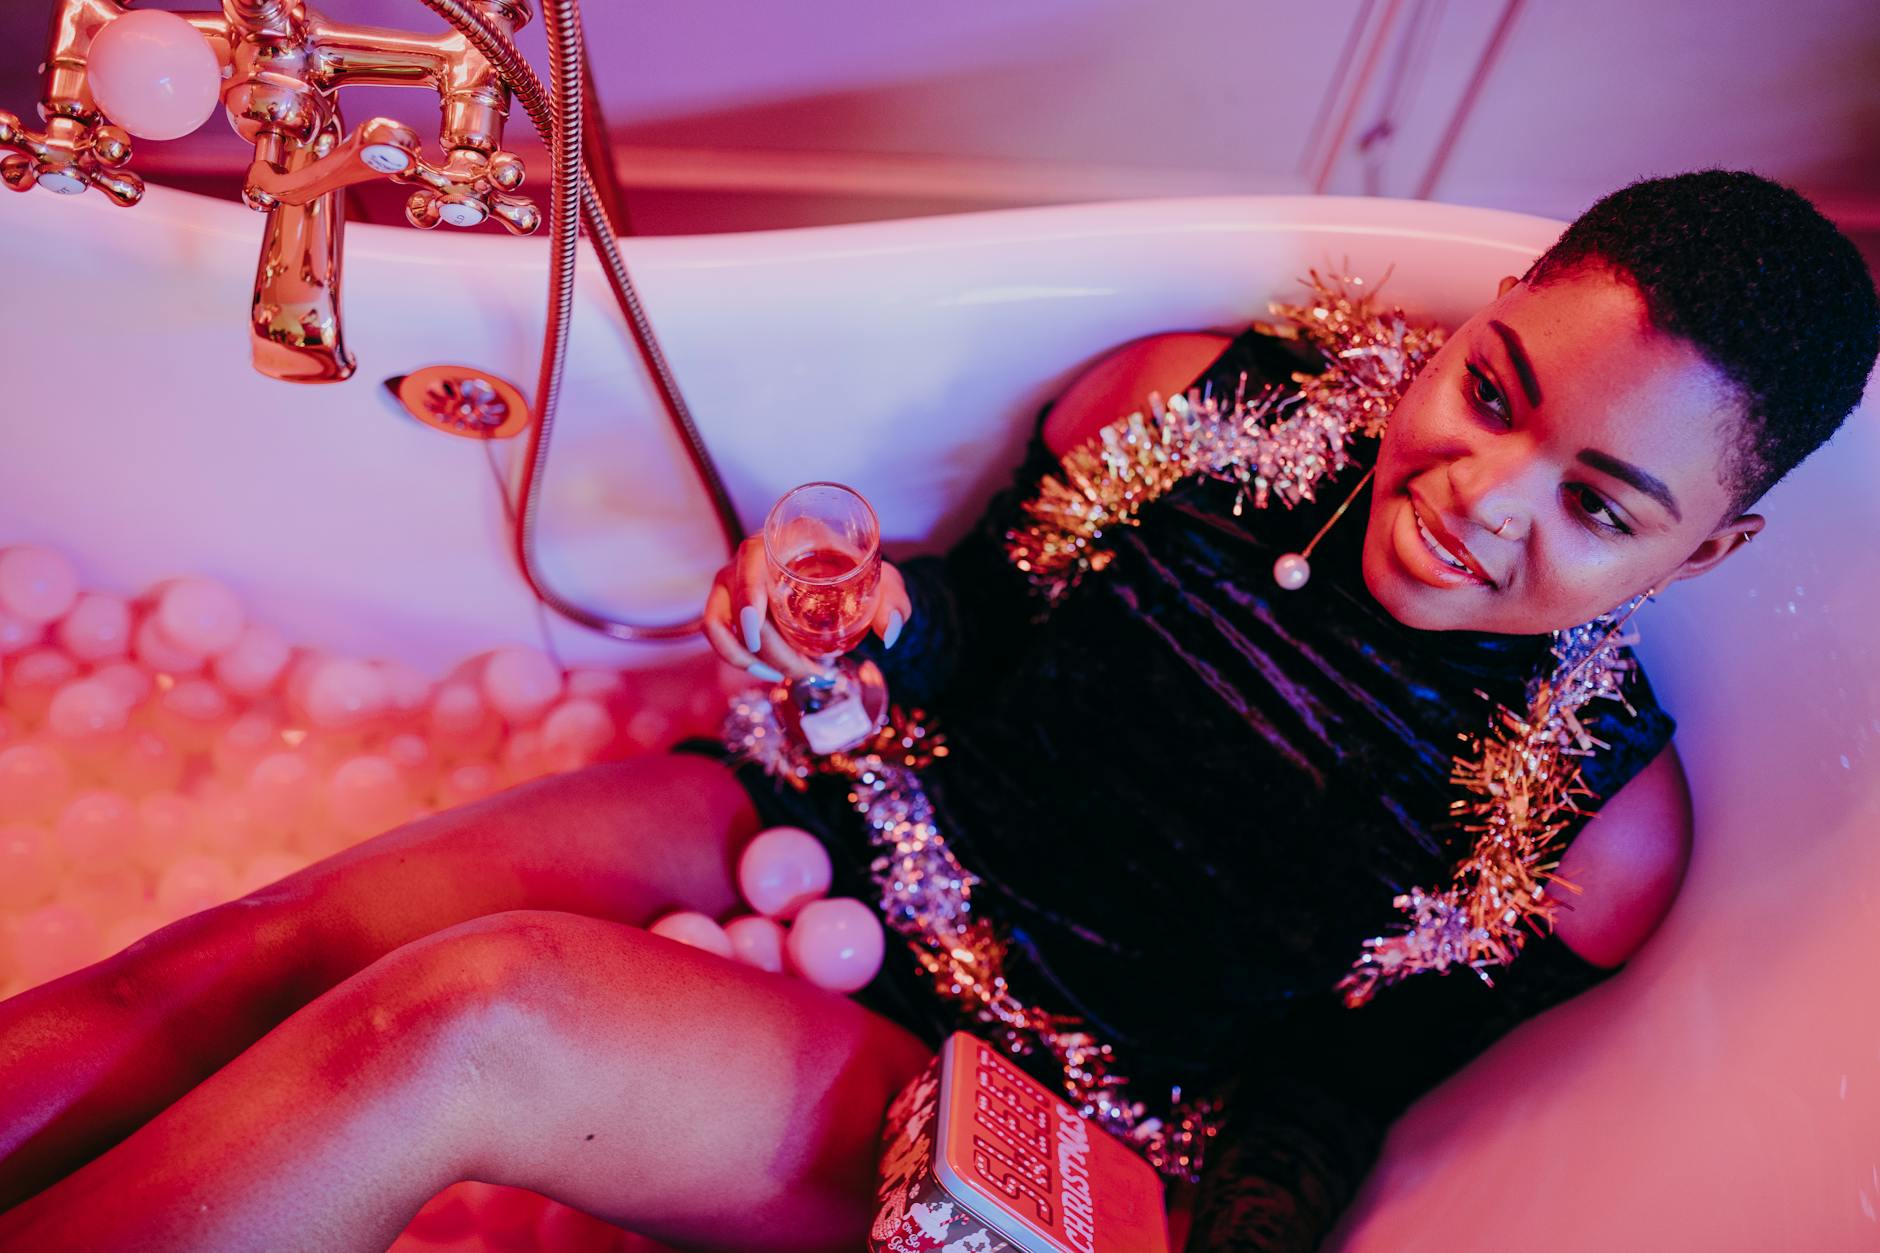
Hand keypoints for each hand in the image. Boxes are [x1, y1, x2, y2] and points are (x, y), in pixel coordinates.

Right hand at [702, 537, 911, 683]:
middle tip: (807, 669)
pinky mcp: (729, 601)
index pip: (753, 556)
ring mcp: (736, 577)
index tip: (758, 627)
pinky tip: (766, 671)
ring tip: (789, 673)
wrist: (845, 580)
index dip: (749, 591)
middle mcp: (754, 552)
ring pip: (721, 620)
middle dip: (769, 645)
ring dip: (749, 655)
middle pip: (740, 600)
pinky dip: (735, 656)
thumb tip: (889, 633)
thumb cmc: (860, 576)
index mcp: (789, 535)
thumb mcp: (884, 585)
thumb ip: (894, 603)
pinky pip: (717, 630)